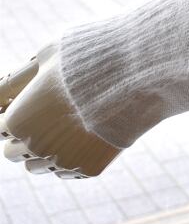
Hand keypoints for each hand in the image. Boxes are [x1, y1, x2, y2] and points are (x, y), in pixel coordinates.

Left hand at [0, 42, 122, 177]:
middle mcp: (35, 148)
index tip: (24, 102)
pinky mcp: (89, 169)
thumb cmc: (88, 57)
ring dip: (44, 149)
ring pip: (37, 166)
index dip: (10, 111)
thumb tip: (3, 91)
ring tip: (66, 123)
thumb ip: (18, 79)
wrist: (139, 73)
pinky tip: (88, 131)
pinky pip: (69, 169)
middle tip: (44, 113)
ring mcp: (64, 161)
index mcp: (18, 120)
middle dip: (23, 134)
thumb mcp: (46, 55)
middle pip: (13, 152)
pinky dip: (72, 154)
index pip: (0, 126)